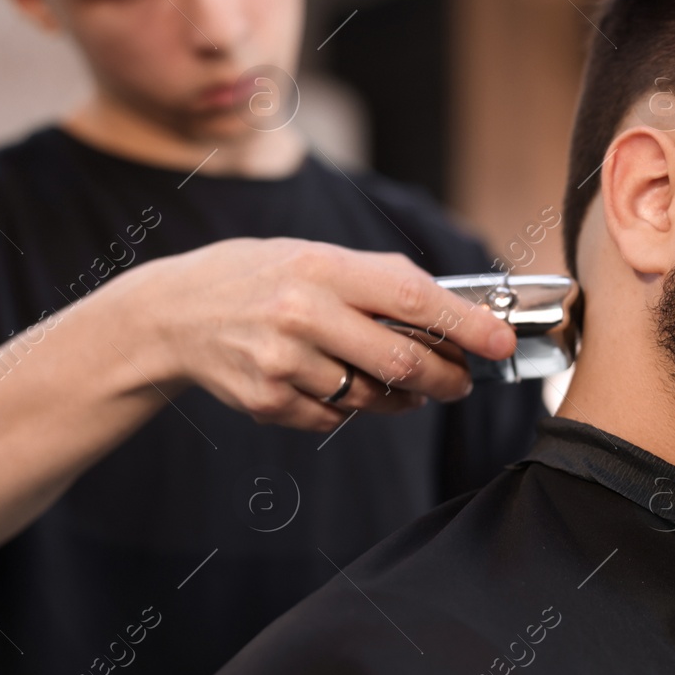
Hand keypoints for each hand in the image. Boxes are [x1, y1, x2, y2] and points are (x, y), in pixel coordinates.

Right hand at [126, 238, 517, 431]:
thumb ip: (378, 281)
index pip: (412, 298)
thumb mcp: (314, 257)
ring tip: (397, 382)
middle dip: (445, 378)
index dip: (465, 325)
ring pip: (371, 397)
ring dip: (399, 396)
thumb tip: (453, 314)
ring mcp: (281, 362)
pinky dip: (346, 406)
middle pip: (401, 361)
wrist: (173, 313)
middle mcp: (301, 313)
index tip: (501, 343)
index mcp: (321, 266)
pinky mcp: (267, 401)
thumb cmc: (258, 277)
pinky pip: (333, 417)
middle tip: (461, 381)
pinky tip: (329, 381)